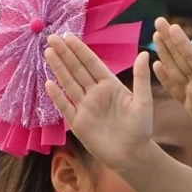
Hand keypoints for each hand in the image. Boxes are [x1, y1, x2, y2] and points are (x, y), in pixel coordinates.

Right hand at [44, 35, 152, 171]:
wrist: (132, 154)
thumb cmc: (141, 128)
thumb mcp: (143, 101)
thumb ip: (141, 78)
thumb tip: (144, 54)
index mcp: (110, 85)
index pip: (92, 63)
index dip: (80, 50)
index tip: (69, 36)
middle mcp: (95, 93)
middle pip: (77, 70)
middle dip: (64, 54)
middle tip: (52, 38)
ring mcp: (85, 107)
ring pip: (69, 84)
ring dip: (58, 69)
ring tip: (48, 53)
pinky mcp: (78, 123)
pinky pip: (65, 106)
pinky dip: (57, 96)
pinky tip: (48, 84)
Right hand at [154, 18, 191, 153]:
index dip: (183, 44)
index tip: (172, 27)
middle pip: (181, 58)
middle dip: (169, 40)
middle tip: (158, 21)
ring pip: (175, 69)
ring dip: (165, 53)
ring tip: (155, 37)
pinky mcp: (190, 105)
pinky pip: (174, 88)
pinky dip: (164, 77)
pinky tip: (156, 66)